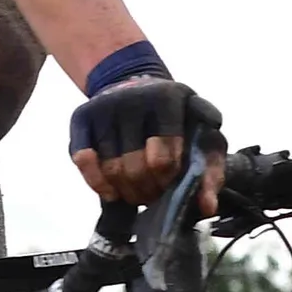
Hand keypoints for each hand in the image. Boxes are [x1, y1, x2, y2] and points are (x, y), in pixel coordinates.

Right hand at [68, 75, 226, 211]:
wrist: (136, 84)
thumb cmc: (176, 118)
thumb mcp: (201, 134)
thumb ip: (210, 171)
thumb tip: (207, 207)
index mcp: (167, 99)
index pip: (162, 159)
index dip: (166, 182)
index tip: (170, 185)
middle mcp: (132, 99)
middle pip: (134, 167)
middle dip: (146, 191)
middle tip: (153, 195)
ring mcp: (103, 107)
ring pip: (110, 169)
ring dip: (125, 192)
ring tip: (137, 193)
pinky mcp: (81, 116)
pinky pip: (82, 159)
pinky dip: (97, 183)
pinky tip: (112, 192)